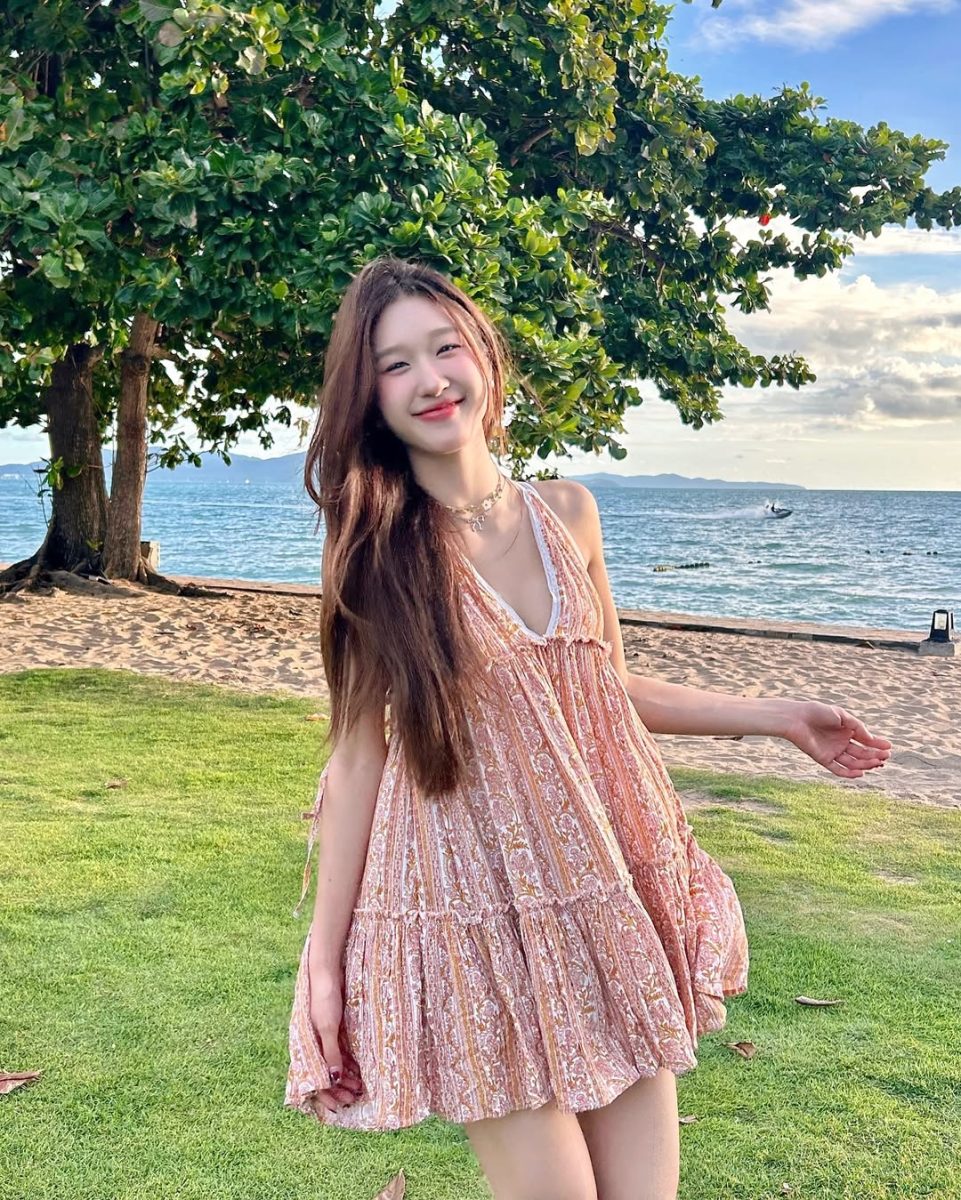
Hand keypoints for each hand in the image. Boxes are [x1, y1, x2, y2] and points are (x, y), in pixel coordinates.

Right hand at [307, 968, 363, 1116]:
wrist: (326, 972)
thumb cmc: (324, 998)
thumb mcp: (328, 1027)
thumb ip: (331, 1053)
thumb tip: (334, 1080)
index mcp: (307, 1048)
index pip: (315, 1081)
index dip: (327, 1097)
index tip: (341, 1107)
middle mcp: (314, 1046)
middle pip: (324, 1076)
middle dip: (339, 1091)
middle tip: (355, 1099)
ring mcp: (324, 1038)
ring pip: (333, 1066)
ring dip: (345, 1078)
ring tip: (360, 1087)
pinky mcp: (333, 1029)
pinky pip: (340, 1053)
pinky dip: (348, 1064)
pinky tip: (359, 1071)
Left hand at [782, 700, 891, 777]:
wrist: (796, 718)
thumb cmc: (817, 712)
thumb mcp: (842, 716)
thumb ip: (858, 727)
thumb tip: (872, 739)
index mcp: (846, 731)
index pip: (866, 741)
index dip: (878, 745)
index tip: (889, 747)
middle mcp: (841, 743)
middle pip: (862, 753)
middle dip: (874, 755)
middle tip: (886, 757)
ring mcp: (833, 752)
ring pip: (853, 762)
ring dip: (866, 764)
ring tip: (877, 763)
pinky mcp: (823, 759)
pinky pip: (839, 770)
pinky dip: (849, 773)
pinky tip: (861, 773)